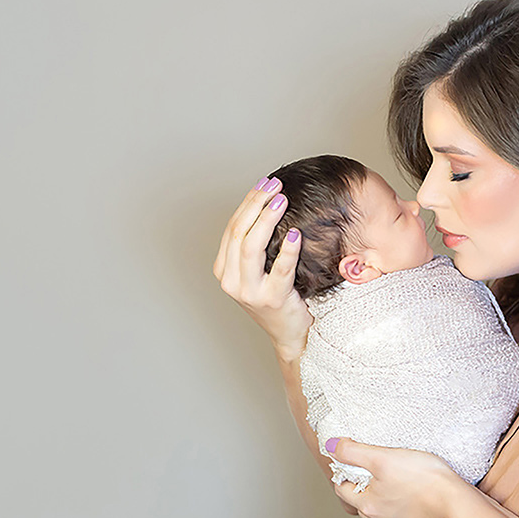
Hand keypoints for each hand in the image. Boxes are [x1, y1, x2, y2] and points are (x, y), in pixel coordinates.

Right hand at [213, 177, 312, 360]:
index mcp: (223, 270)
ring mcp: (249, 292)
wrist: (290, 334)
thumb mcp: (257, 271)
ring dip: (266, 219)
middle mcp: (230, 281)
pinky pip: (279, 269)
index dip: (247, 202)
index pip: (232, 228)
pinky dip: (287, 249)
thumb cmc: (277, 297)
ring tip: (281, 200)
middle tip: (274, 185)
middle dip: (256, 204)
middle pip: (239, 233)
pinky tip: (295, 233)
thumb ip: (255, 245)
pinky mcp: (271, 299)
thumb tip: (268, 203)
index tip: (264, 183)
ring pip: (251, 247)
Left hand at [328, 438, 464, 517]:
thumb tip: (331, 445)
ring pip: (385, 511)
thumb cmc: (423, 479)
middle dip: (366, 486)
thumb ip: (353, 452)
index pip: (343, 490)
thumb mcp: (383, 458)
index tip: (356, 461)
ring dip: (387, 498)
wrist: (458, 503)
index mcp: (368, 506)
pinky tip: (417, 494)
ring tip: (399, 480)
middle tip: (378, 468)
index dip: (346, 473)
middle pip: (363, 502)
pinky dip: (407, 507)